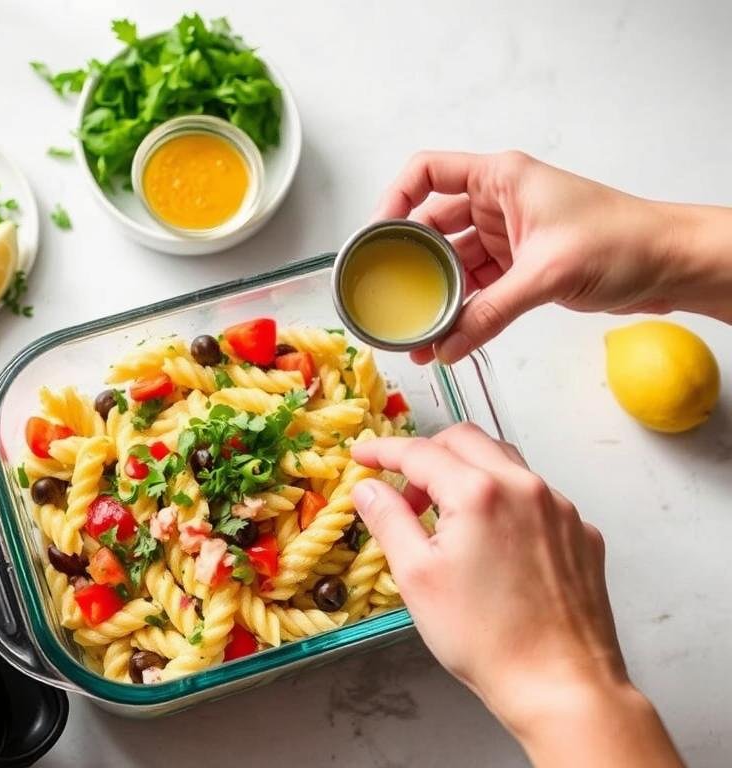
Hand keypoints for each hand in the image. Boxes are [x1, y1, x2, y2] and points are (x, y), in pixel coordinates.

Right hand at [350, 424, 682, 766]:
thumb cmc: (485, 639)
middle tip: (404, 493)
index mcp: (479, 492)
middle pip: (466, 440)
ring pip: (504, 462)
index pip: (420, 452)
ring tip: (446, 518)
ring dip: (467, 473)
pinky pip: (535, 496)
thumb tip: (368, 489)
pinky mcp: (581, 533)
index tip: (363, 457)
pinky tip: (491, 542)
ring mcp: (560, 509)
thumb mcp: (416, 577)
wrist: (560, 685)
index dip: (383, 451)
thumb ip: (388, 520)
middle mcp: (525, 487)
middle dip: (427, 454)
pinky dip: (504, 500)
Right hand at [375, 150, 731, 362]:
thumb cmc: (626, 239)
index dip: (392, 200)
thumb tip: (449, 345)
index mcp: (500, 178)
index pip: (425, 173)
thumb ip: (491, 311)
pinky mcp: (519, 267)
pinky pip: (476, 289)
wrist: (672, 264)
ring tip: (414, 332)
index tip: (375, 238)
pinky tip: (447, 337)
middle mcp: (498, 203)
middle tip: (387, 296)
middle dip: (408, 264)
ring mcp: (507, 236)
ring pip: (452, 264)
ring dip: (434, 297)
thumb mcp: (548, 273)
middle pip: (432, 226)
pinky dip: (462, 312)